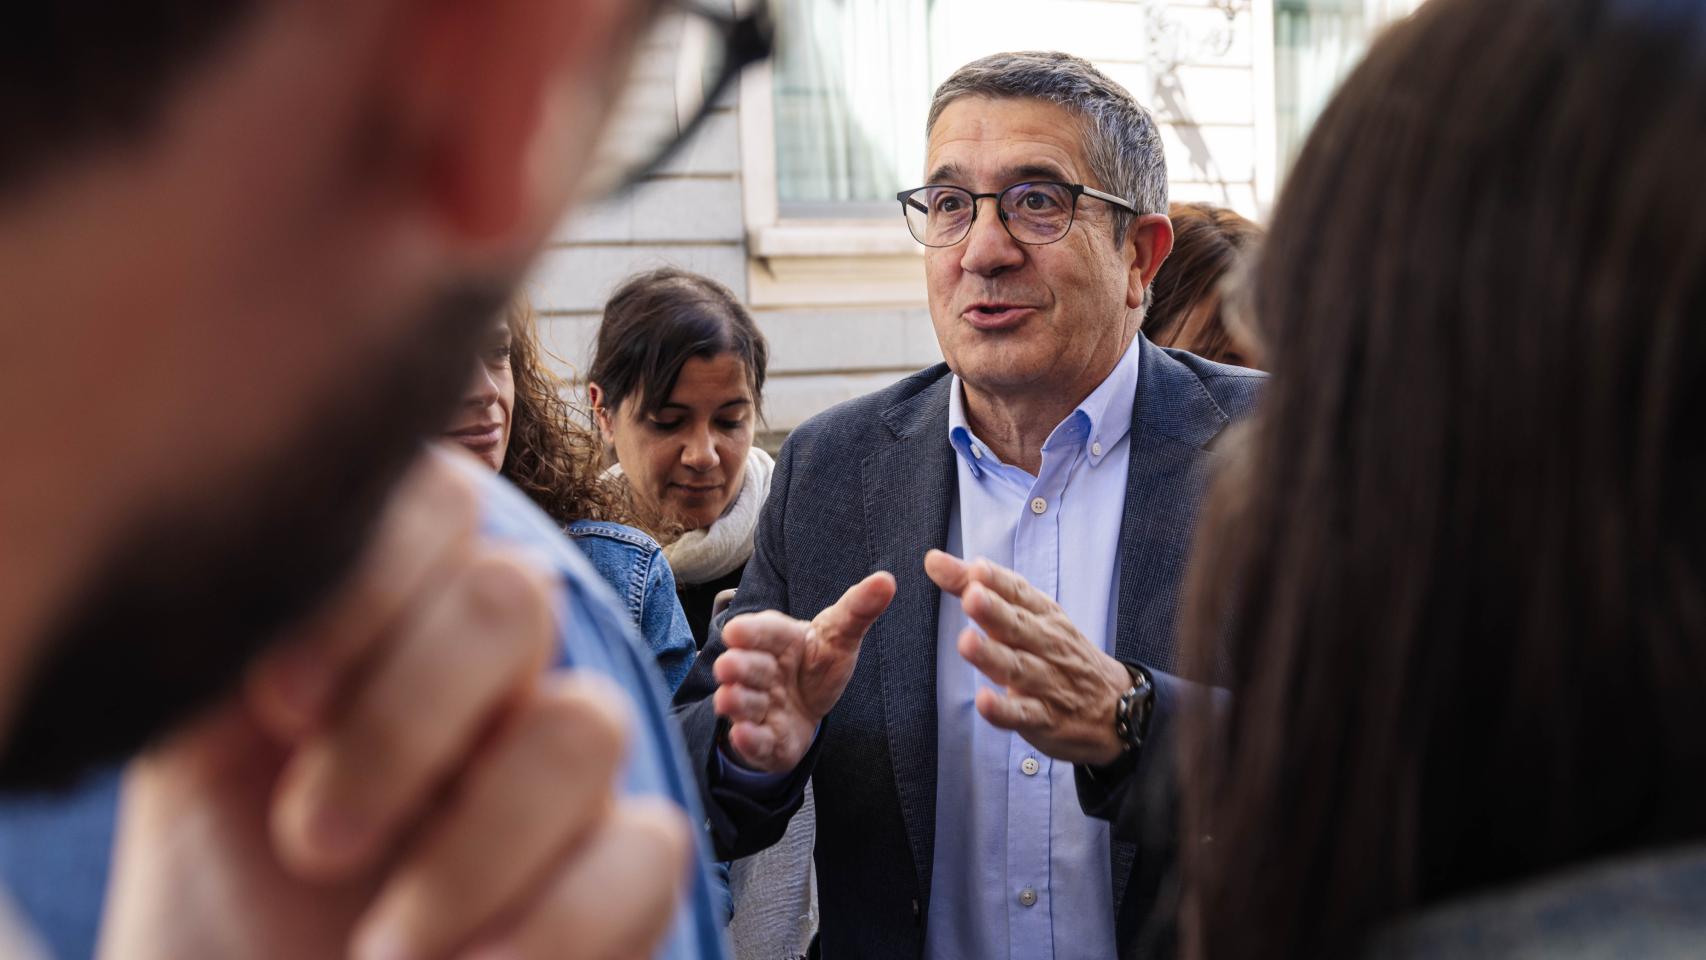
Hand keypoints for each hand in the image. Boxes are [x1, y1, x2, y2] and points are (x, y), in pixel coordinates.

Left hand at [97, 453, 690, 959]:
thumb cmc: (221, 887)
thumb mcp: (193, 751)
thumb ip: (228, 639)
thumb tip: (267, 560)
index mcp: (395, 617)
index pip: (439, 499)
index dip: (375, 581)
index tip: (280, 707)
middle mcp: (493, 676)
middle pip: (516, 599)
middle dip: (404, 724)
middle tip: (311, 842)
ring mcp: (565, 771)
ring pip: (589, 726)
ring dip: (472, 847)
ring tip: (379, 950)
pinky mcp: (623, 872)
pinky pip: (650, 850)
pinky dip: (552, 927)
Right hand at [711, 572, 896, 772]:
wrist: (805, 709)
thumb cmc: (818, 665)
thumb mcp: (840, 636)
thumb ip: (859, 609)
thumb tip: (887, 580)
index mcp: (780, 640)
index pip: (765, 632)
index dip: (750, 632)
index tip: (735, 631)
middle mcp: (761, 672)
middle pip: (748, 667)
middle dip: (739, 667)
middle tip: (728, 666)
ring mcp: (759, 707)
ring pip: (743, 703)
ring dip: (737, 702)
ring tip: (729, 698)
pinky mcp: (764, 741)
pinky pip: (754, 742)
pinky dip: (748, 740)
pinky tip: (743, 734)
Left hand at [925, 550, 1130, 766]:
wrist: (1116, 708)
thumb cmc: (1059, 653)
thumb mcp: (1029, 616)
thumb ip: (978, 588)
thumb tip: (936, 561)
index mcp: (1043, 615)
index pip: (1018, 592)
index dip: (996, 580)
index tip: (974, 568)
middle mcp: (1045, 645)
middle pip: (1017, 626)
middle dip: (994, 611)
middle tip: (972, 596)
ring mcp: (1046, 682)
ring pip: (1016, 667)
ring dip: (991, 655)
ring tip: (967, 642)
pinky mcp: (1044, 719)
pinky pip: (1022, 715)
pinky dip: (1004, 710)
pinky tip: (985, 702)